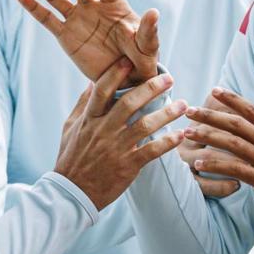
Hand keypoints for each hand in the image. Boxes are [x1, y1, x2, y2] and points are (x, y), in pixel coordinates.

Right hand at [16, 0, 158, 83]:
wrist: (124, 78)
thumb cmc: (141, 59)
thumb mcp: (147, 47)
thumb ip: (148, 31)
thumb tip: (153, 12)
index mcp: (115, 6)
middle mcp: (93, 7)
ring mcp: (77, 19)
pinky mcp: (65, 35)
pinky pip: (47, 19)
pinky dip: (33, 7)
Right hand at [55, 59, 186, 209]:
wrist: (73, 192)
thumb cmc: (71, 157)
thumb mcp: (70, 127)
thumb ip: (82, 104)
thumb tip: (90, 81)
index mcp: (89, 119)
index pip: (102, 91)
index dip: (116, 74)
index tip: (131, 61)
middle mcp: (103, 130)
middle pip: (130, 103)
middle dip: (151, 89)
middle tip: (169, 79)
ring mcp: (116, 148)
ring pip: (145, 125)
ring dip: (166, 113)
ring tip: (182, 105)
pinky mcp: (127, 166)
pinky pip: (151, 150)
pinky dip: (167, 142)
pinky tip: (181, 134)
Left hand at [183, 88, 253, 212]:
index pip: (252, 110)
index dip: (232, 99)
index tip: (215, 90)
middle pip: (236, 123)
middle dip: (210, 115)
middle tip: (189, 110)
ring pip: (232, 143)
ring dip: (207, 136)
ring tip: (187, 133)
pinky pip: (236, 169)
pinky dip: (216, 164)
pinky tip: (199, 163)